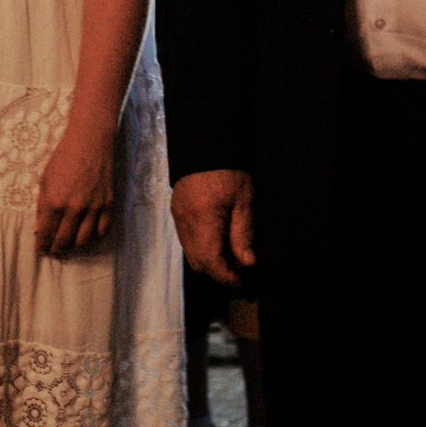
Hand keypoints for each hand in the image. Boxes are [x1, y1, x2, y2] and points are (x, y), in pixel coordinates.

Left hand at [34, 121, 115, 255]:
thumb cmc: (64, 157)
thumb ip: (41, 206)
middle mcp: (74, 208)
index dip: (42, 245)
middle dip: (56, 249)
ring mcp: (93, 207)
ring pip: (84, 240)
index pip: (47, 233)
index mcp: (55, 201)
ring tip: (68, 244)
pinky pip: (103, 230)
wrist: (90, 140)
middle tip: (53, 250)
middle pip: (65, 241)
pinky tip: (87, 235)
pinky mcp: (108, 204)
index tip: (41, 249)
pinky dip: (94, 237)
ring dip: (74, 246)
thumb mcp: (45, 179)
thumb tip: (38, 227)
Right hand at [170, 168, 254, 284]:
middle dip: (219, 271)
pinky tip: (219, 237)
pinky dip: (202, 245)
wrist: (206, 143)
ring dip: (210, 259)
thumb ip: (244, 233)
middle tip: (241, 267)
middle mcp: (185, 221)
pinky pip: (187, 239)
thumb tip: (247, 263)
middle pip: (198, 262)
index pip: (211, 262)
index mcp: (203, 219)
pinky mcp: (177, 210)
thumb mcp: (245, 200)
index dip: (227, 278)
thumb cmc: (229, 168)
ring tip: (232, 251)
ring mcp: (178, 215)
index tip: (244, 283)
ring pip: (191, 252)